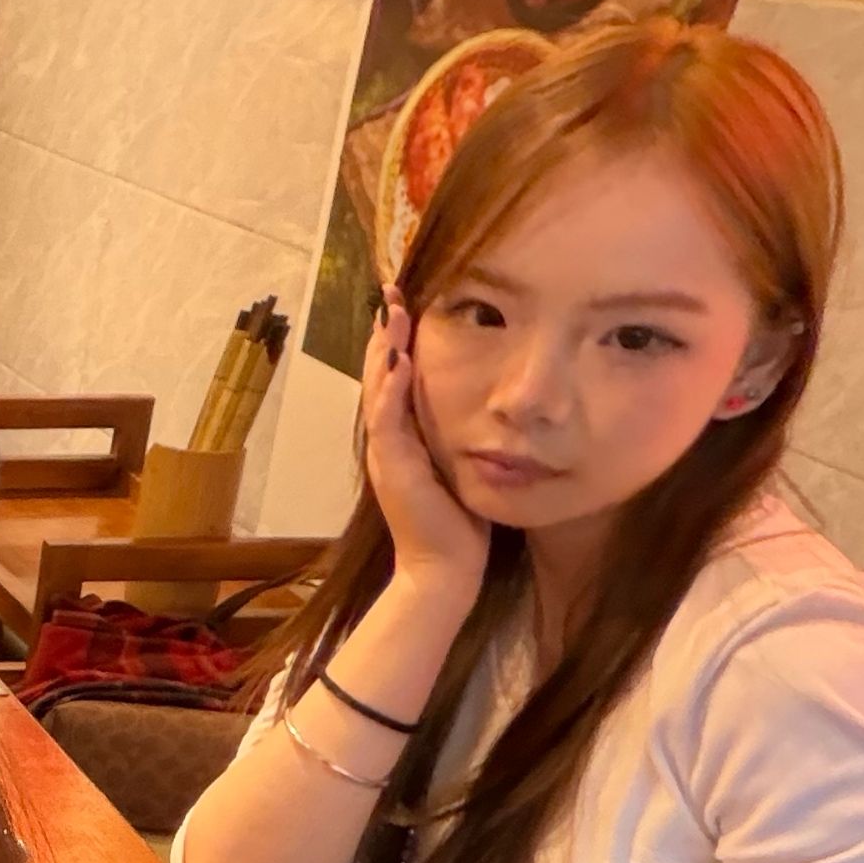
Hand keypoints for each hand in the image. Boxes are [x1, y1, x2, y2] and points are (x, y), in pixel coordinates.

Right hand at [357, 303, 485, 589]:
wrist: (443, 568)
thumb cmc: (458, 523)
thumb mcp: (460, 467)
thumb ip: (460, 437)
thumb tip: (485, 407)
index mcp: (402, 439)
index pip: (394, 381)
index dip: (396, 344)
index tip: (404, 306)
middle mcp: (387, 441)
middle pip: (379, 376)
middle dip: (384, 335)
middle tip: (390, 294)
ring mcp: (385, 454)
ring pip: (378, 391)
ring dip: (382, 351)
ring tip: (390, 315)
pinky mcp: (392, 468)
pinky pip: (387, 420)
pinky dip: (390, 390)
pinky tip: (398, 362)